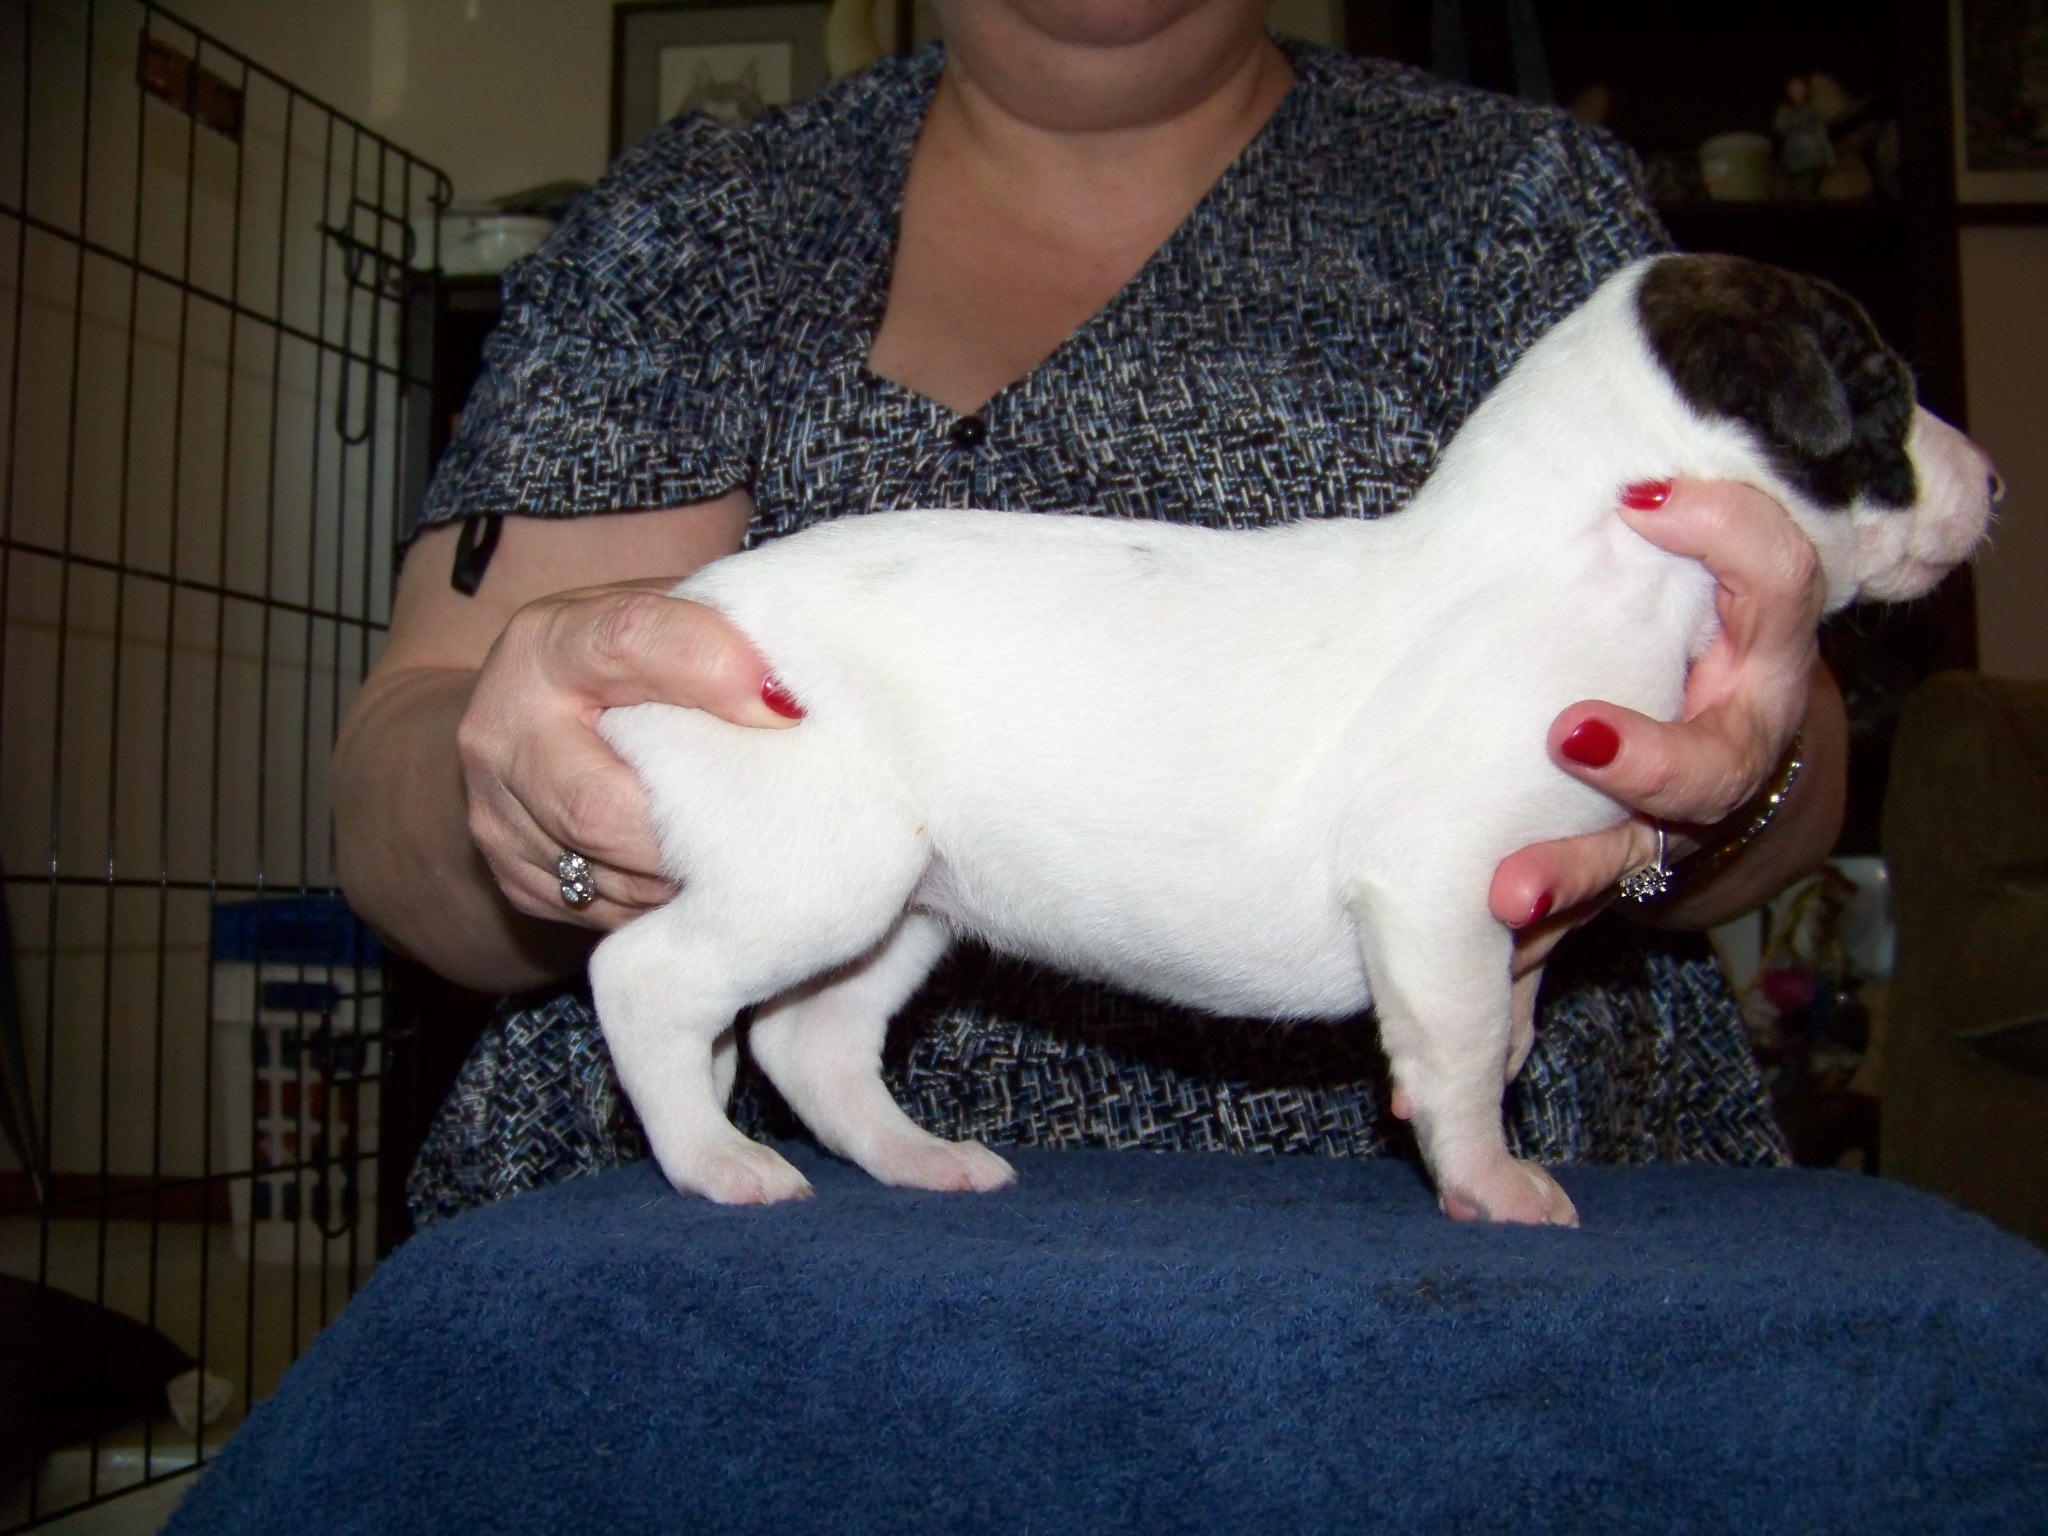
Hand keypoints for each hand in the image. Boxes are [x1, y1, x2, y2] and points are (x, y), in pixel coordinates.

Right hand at [456, 582, 799, 930]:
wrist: (523, 726)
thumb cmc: (624, 665)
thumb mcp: (662, 620)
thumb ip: (720, 630)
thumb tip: (806, 675)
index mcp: (549, 643)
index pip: (629, 642)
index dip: (715, 671)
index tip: (787, 705)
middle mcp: (504, 731)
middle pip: (602, 806)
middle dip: (699, 822)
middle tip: (773, 814)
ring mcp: (498, 817)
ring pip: (611, 877)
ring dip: (691, 872)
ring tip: (748, 844)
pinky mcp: (516, 882)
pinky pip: (610, 913)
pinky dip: (667, 901)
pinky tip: (701, 872)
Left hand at [1489, 477, 1829, 971]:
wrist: (1737, 763)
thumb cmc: (1684, 633)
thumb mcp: (1690, 578)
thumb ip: (1654, 536)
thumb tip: (1604, 474)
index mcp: (1757, 651)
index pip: (1777, 583)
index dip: (1728, 537)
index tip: (1641, 504)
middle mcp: (1734, 743)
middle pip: (1718, 765)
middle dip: (1650, 761)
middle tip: (1570, 736)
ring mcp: (1687, 824)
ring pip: (1643, 861)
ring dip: (1573, 877)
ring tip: (1508, 895)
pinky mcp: (1636, 874)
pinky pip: (1590, 909)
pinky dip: (1538, 931)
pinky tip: (1487, 940)